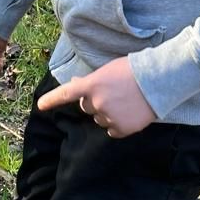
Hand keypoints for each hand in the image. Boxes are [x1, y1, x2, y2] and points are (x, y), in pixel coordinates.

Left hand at [36, 56, 156, 138]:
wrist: (159, 79)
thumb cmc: (134, 69)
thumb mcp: (108, 70)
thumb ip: (91, 80)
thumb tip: (75, 84)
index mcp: (92, 85)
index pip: (66, 94)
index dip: (51, 100)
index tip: (40, 106)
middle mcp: (96, 103)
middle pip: (87, 108)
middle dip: (96, 102)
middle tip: (114, 93)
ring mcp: (108, 117)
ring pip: (100, 119)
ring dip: (108, 113)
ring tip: (126, 101)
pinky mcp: (121, 128)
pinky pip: (112, 130)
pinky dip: (119, 124)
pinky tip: (130, 113)